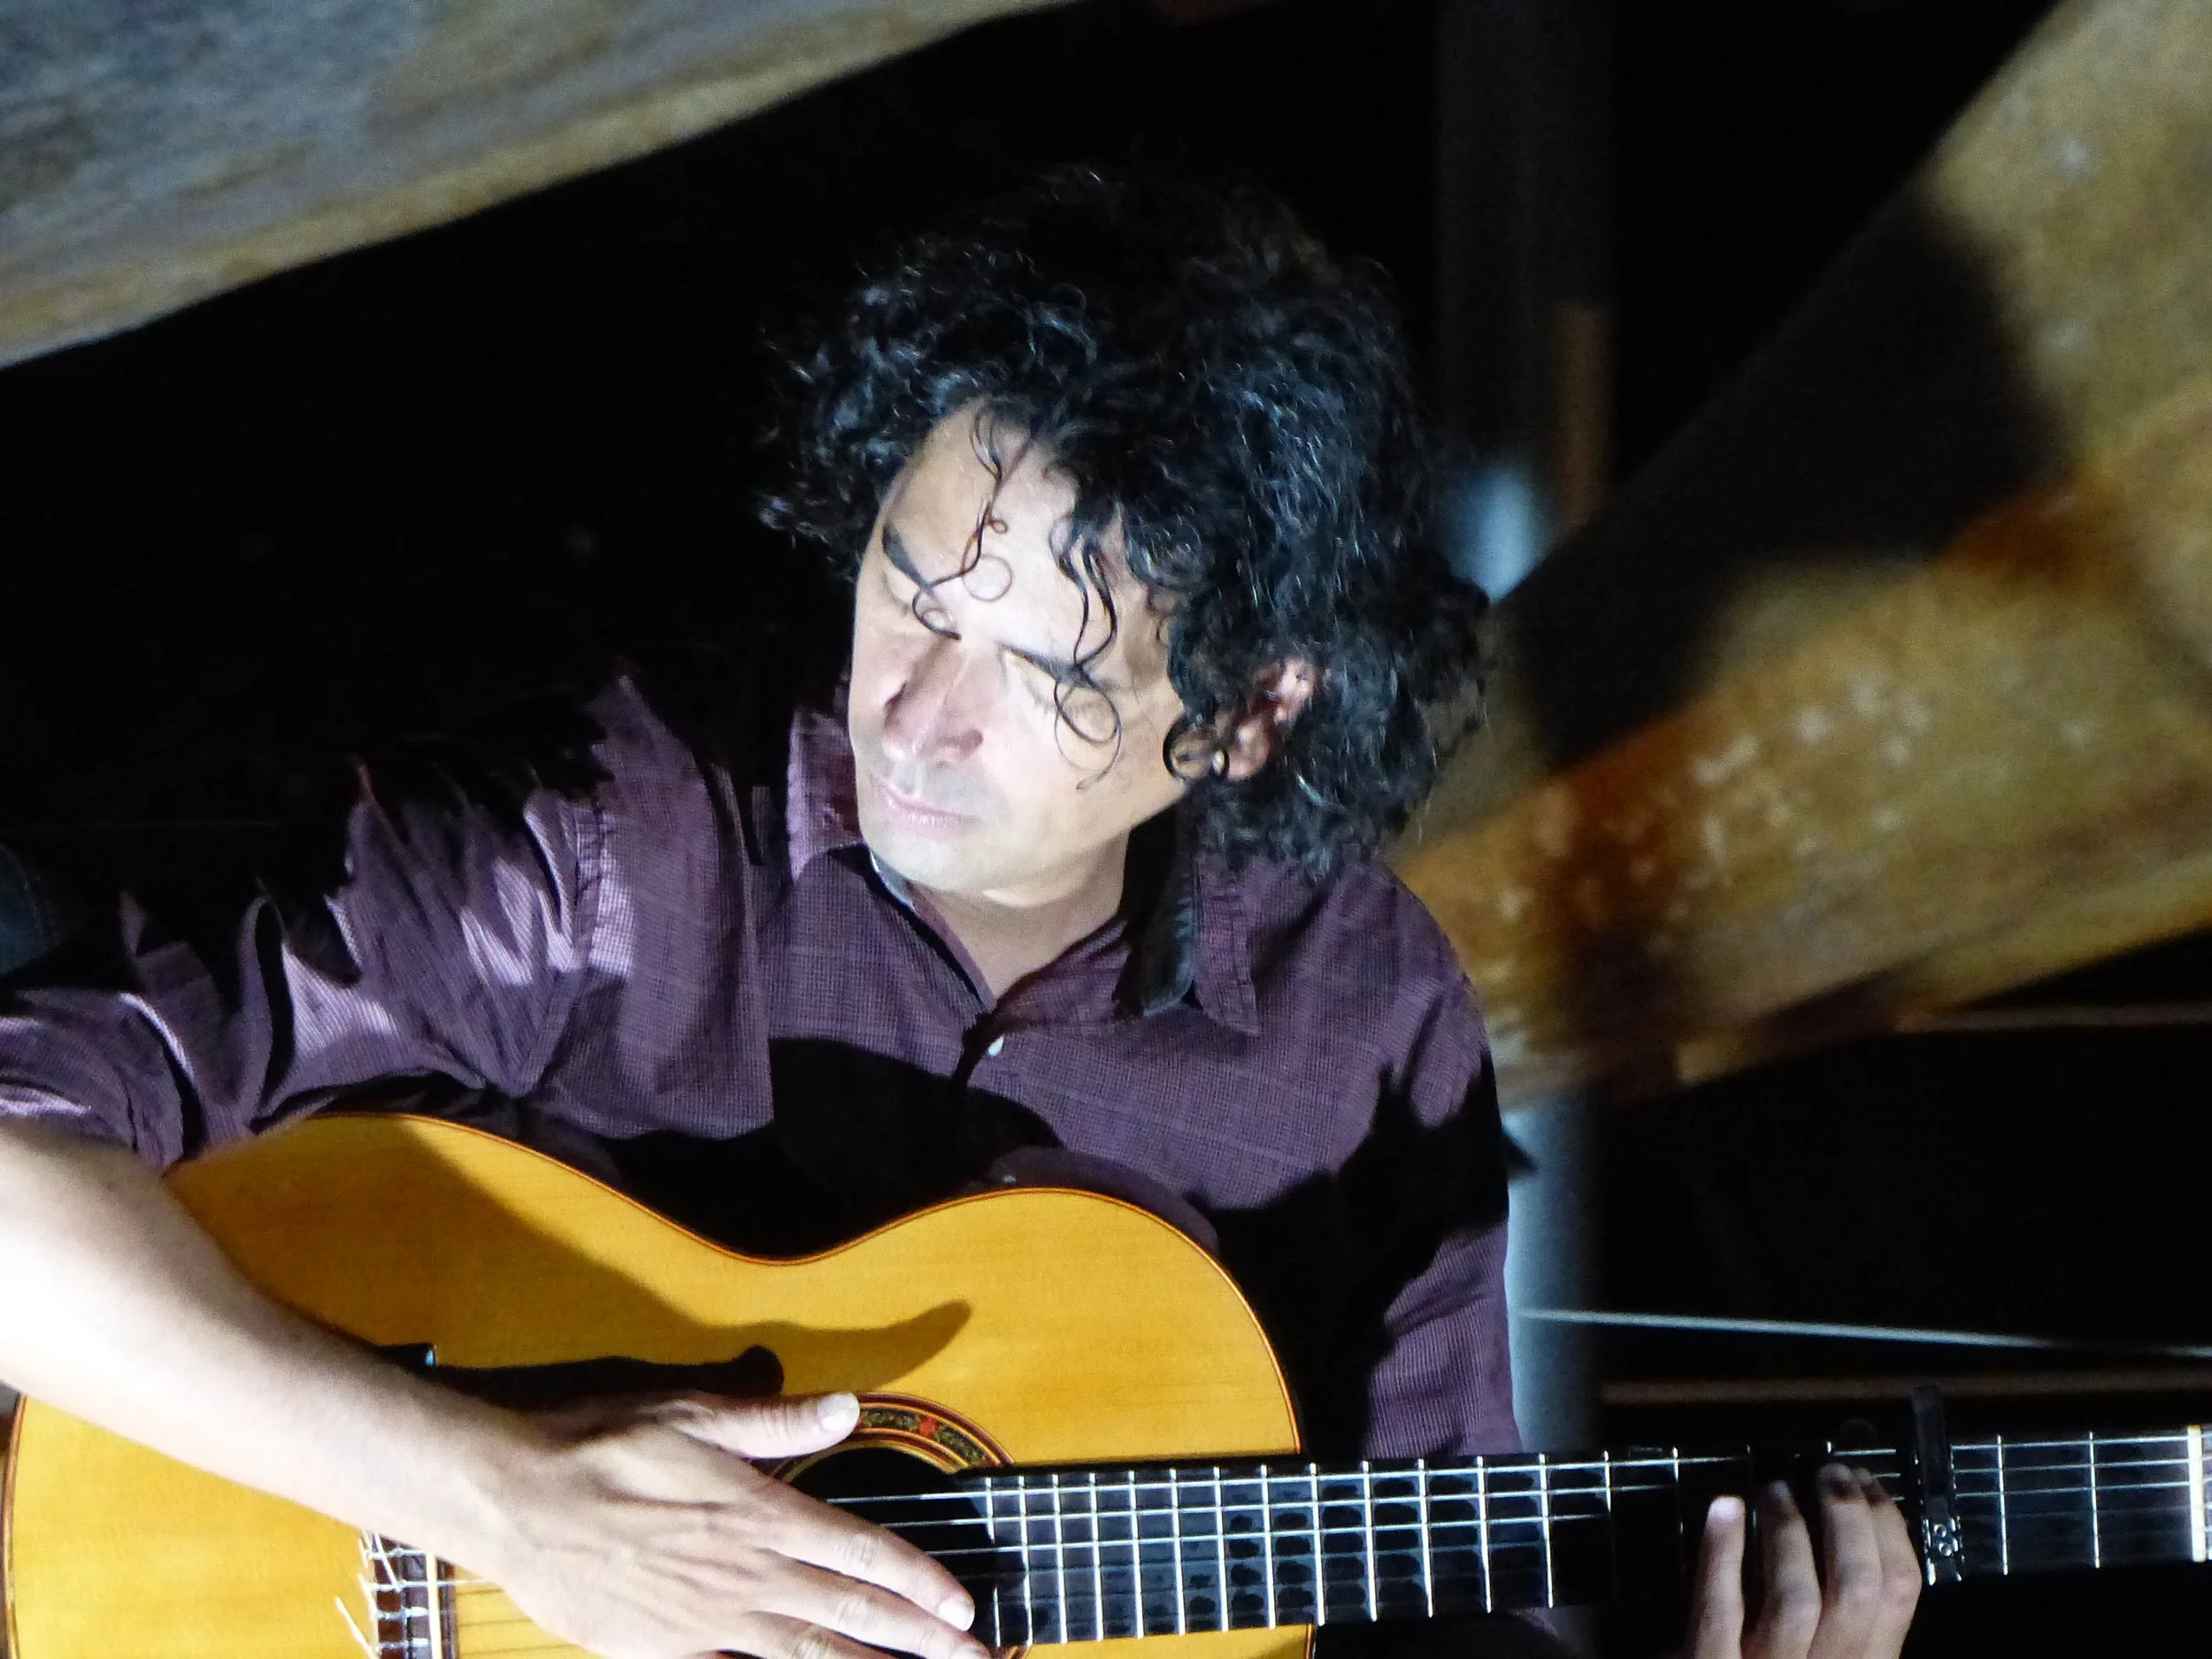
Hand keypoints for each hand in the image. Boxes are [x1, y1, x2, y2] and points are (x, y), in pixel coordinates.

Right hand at [476, 1390, 991, 1658]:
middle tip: (974, 1658)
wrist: (511, 1501)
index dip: (917, 1580)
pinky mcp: (669, 1649)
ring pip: (808, 1657)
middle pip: (851, 1615)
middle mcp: (746, 1573)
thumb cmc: (599, 1444)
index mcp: (759, 1512)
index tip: (962, 1604)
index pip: (860, 1551)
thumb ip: (774, 1421)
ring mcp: (709, 1621)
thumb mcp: (691, 1413)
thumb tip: (848, 1406)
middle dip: (920, 1641)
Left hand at [1684, 1464, 1920, 1658]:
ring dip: (1787, 1529)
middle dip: (1846, 1517)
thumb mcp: (1826, 1645)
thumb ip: (1842, 1603)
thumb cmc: (1778, 1658)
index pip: (1898, 1593)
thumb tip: (1851, 1505)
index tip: (1867, 1482)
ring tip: (1774, 1487)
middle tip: (1827, 1472)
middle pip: (1855, 1589)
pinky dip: (1722, 1550)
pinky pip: (1719, 1608)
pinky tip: (1726, 1505)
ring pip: (1794, 1599)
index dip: (1887, 1527)